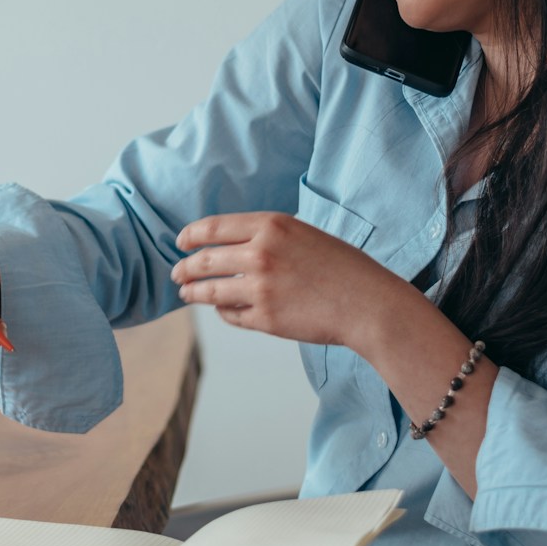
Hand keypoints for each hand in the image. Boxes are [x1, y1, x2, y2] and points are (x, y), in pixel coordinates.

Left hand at [170, 212, 397, 348]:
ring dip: (193, 292)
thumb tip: (225, 246)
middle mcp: (260, 254)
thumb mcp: (302, 235)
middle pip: (204, 260)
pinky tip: (222, 309)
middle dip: (185, 268)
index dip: (190, 235)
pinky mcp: (264, 319)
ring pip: (209, 291)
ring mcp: (260, 288)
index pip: (213, 228)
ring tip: (187, 293)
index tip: (180, 242)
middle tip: (178, 273)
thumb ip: (265, 237)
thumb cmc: (341, 268)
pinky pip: (229, 314)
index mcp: (271, 226)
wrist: (368, 304)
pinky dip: (222, 311)